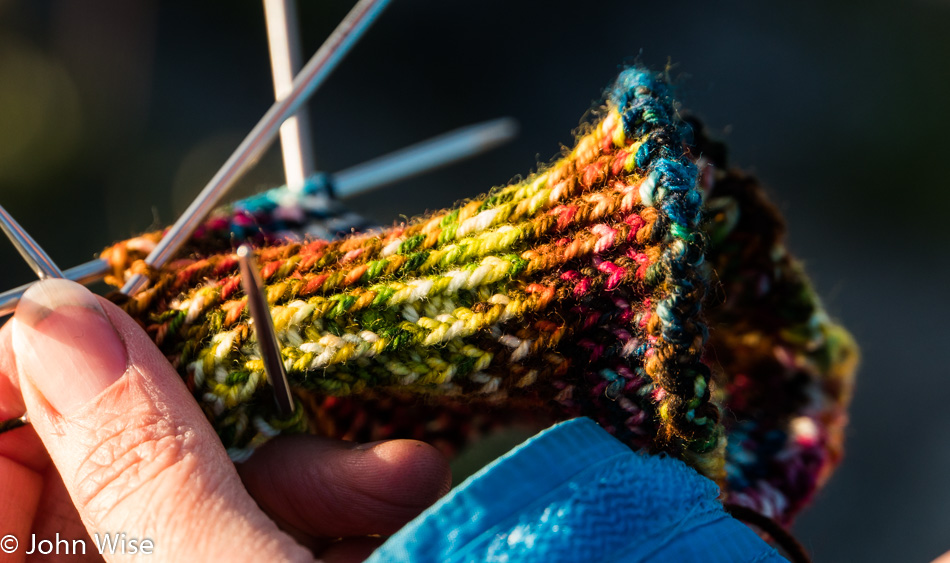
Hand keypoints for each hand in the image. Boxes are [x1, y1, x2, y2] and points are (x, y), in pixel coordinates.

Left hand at [0, 279, 450, 561]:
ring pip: (205, 493)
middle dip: (215, 421)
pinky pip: (268, 525)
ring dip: (309, 465)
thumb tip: (61, 319)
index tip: (105, 322)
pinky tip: (405, 493)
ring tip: (400, 472)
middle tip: (283, 384)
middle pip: (107, 469)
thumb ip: (142, 461)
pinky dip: (338, 505)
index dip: (26, 376)